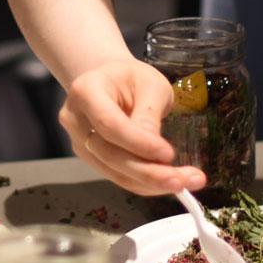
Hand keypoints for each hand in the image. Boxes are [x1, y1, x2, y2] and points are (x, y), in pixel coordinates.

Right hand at [57, 57, 203, 194]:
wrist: (114, 83)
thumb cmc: (133, 78)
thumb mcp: (150, 84)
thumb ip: (149, 114)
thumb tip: (156, 151)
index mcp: (85, 92)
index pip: (110, 124)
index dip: (138, 143)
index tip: (168, 154)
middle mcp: (75, 120)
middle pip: (110, 155)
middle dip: (148, 172)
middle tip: (182, 180)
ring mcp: (80, 143)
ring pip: (115, 172)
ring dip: (151, 183)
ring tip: (186, 182)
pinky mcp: (92, 159)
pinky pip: (119, 177)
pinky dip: (146, 184)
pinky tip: (170, 182)